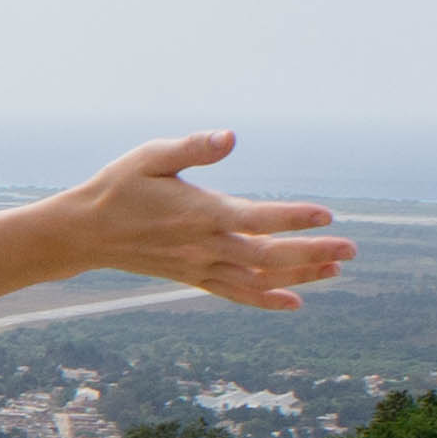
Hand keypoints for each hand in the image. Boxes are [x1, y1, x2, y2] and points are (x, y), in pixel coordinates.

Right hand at [55, 132, 351, 309]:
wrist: (85, 232)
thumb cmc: (118, 187)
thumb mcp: (150, 157)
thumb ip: (193, 148)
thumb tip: (230, 137)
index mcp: (198, 213)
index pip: (255, 219)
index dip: (292, 218)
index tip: (326, 214)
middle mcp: (204, 246)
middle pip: (268, 257)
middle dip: (312, 253)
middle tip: (351, 248)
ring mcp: (200, 267)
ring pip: (258, 279)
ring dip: (299, 276)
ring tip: (335, 269)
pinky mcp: (193, 277)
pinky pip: (236, 294)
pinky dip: (267, 300)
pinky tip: (295, 301)